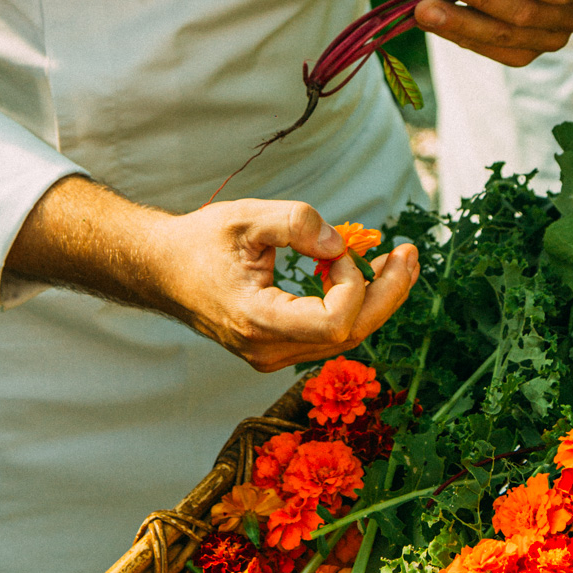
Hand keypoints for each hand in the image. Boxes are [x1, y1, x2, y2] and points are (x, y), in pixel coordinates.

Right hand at [6, 178, 418, 373]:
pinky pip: (329, 333)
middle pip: (350, 334)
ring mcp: (273, 355)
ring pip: (344, 337)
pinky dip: (352, 302)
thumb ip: (295, 223)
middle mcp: (269, 350)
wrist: (162, 270)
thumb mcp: (246, 217)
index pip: (334, 322)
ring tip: (398, 258)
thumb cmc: (200, 241)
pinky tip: (357, 271)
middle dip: (389, 293)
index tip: (338, 247)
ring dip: (377, 298)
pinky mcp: (277, 348)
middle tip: (411, 253)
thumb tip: (339, 245)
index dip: (352, 283)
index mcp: (258, 321)